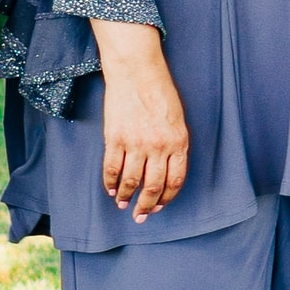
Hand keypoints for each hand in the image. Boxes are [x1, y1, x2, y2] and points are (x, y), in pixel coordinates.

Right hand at [94, 23, 190, 218]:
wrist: (137, 72)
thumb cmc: (160, 93)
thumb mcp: (178, 120)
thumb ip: (174, 145)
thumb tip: (166, 169)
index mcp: (178, 142)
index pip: (175, 180)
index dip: (167, 197)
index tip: (160, 206)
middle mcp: (159, 146)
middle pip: (153, 186)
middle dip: (147, 206)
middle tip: (140, 216)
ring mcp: (136, 143)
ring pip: (131, 181)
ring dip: (126, 196)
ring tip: (122, 204)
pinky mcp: (115, 138)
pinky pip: (112, 168)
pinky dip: (110, 182)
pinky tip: (110, 189)